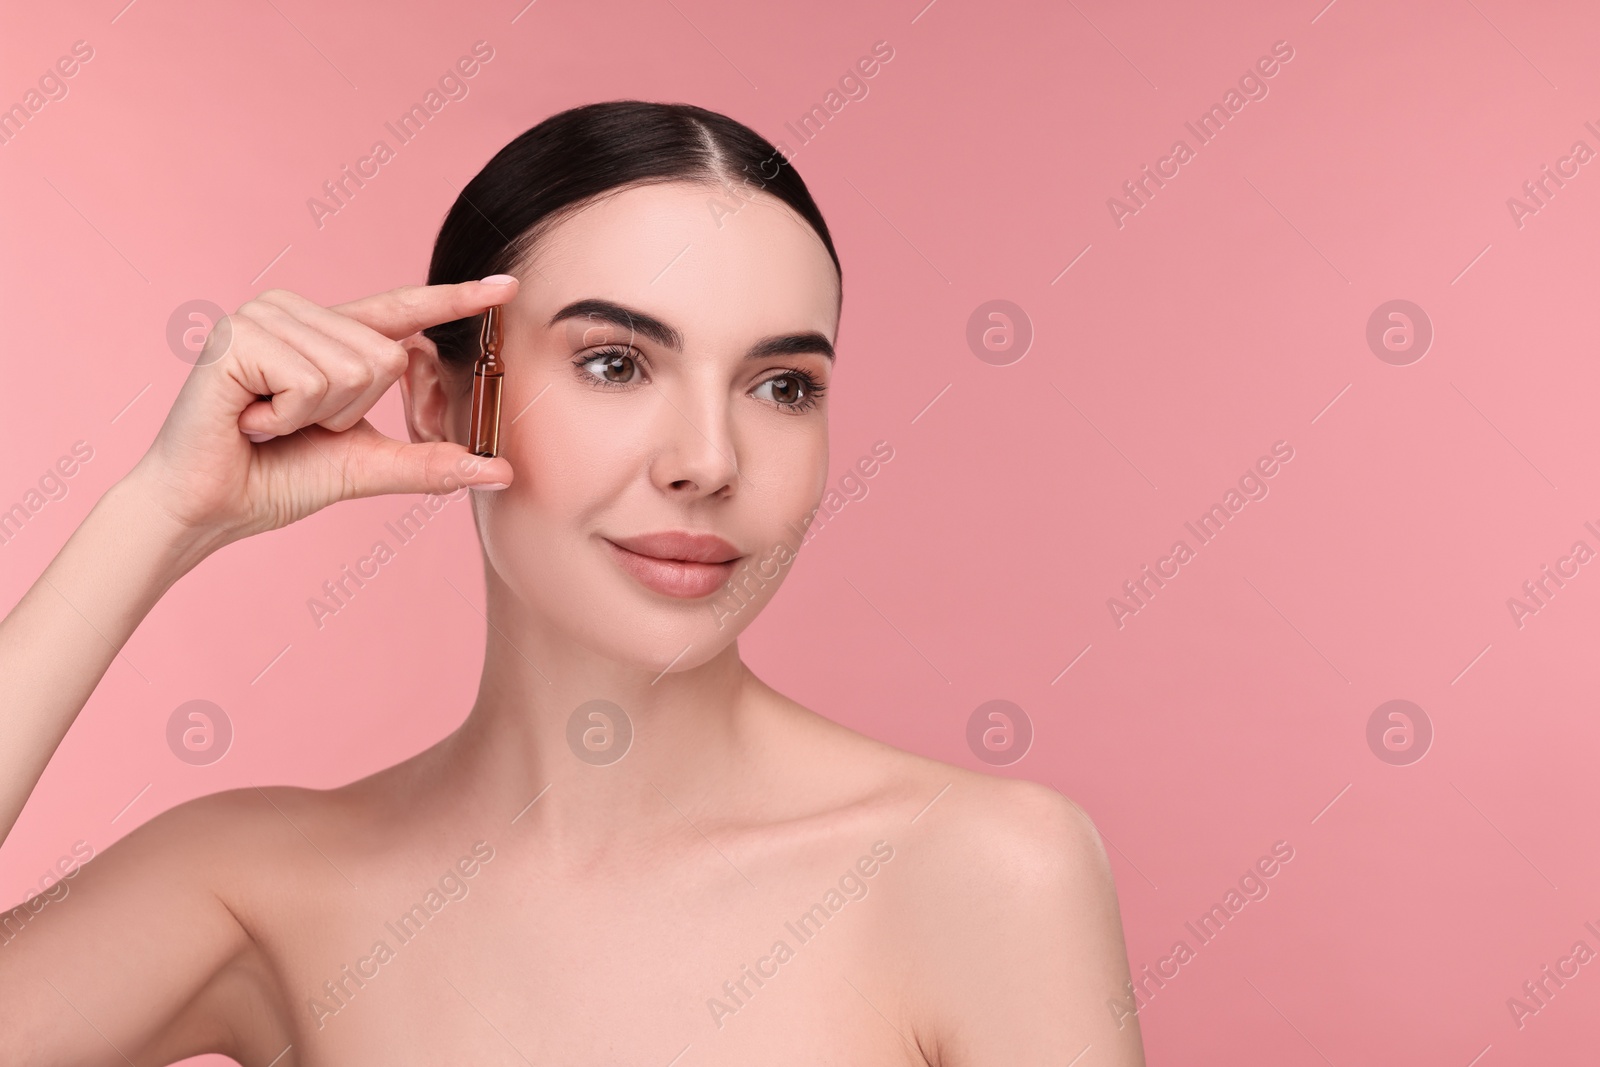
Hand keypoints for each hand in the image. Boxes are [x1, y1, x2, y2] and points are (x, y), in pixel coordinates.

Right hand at [129, 278, 517, 552]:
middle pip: (388, 357)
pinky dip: (289, 417)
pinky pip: (313, 380)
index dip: (456, 300)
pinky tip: (250, 419)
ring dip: (318, 417)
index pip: (404, 311)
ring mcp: (265, 316)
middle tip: (297, 426)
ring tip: (270, 421)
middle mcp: (297, 311)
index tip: (508, 287)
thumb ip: (431, 462)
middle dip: (351, 412)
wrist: (208, 508)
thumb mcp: (368, 465)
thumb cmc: (277, 479)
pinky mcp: (239, 335)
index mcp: (329, 334)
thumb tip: (500, 472)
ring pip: (355, 368)